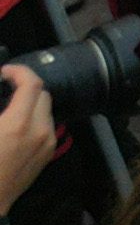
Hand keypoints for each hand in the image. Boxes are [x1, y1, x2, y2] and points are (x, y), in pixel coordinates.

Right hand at [0, 66, 57, 212]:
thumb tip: (2, 90)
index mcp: (18, 124)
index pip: (32, 84)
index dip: (18, 71)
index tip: (4, 72)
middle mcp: (40, 131)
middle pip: (42, 94)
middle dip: (25, 86)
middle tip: (5, 88)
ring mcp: (47, 143)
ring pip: (46, 110)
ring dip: (30, 103)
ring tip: (9, 107)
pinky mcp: (48, 153)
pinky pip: (46, 126)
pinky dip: (34, 118)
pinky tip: (15, 126)